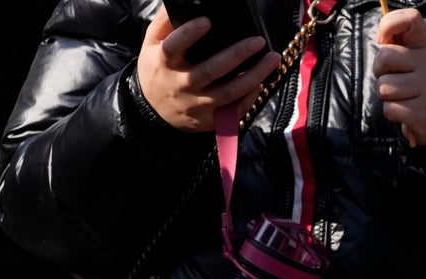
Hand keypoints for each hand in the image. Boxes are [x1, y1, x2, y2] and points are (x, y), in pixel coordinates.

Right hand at [136, 5, 279, 132]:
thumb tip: (183, 3)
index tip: (207, 21)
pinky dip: (250, 96)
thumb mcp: (153, 44)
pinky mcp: (210, 120)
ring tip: (272, 59)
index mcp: (164, 63)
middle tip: (258, 41)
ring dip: (255, 76)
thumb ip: (166, 23)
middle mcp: (181, 85)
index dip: (189, 34)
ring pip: (230, 92)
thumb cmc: (158, 69)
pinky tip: (262, 81)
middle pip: (210, 71)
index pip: (174, 47)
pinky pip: (235, 109)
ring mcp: (197, 105)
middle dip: (237, 55)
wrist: (154, 111)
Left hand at [374, 8, 425, 144]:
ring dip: (386, 96)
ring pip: (384, 87)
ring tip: (402, 97)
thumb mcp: (410, 60)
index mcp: (425, 47)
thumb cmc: (415, 86)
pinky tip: (406, 112)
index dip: (389, 23)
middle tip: (393, 79)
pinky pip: (390, 109)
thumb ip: (396, 44)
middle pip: (385, 56)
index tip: (382, 39)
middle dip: (379, 71)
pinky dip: (392, 113)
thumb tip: (381, 37)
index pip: (411, 19)